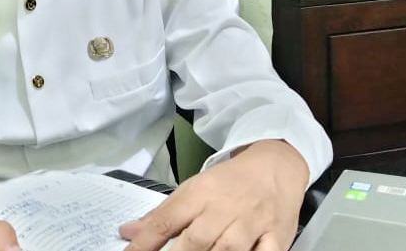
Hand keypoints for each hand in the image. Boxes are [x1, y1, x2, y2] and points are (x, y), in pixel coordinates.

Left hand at [119, 140, 308, 250]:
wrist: (277, 164)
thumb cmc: (232, 181)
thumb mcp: (194, 188)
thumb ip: (162, 215)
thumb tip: (128, 233)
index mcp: (200, 194)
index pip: (166, 221)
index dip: (145, 243)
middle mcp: (225, 209)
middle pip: (196, 240)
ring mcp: (252, 223)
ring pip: (228, 250)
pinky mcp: (276, 236)